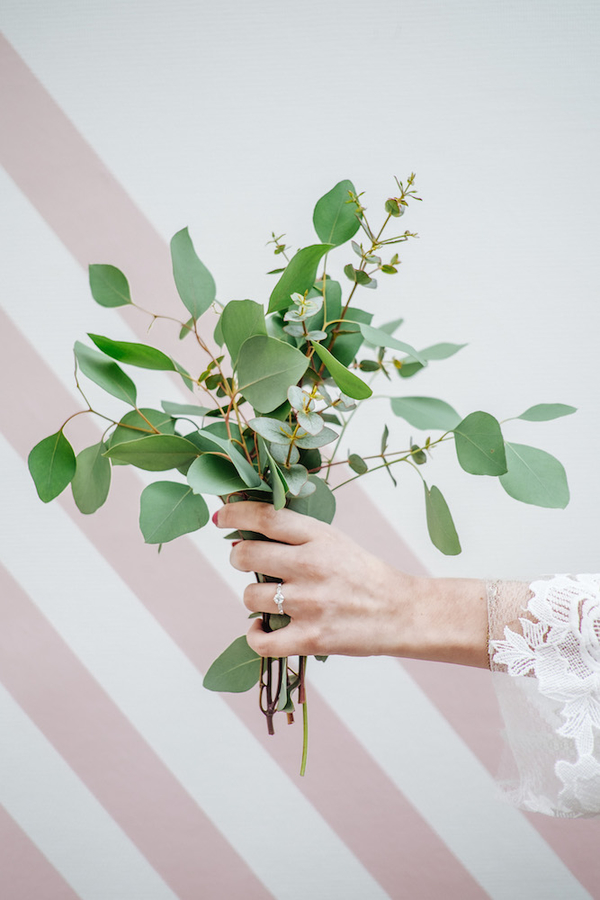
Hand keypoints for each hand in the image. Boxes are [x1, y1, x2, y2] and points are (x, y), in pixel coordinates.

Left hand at [215, 501, 488, 666]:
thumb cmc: (362, 575)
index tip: (222, 517)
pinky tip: (262, 628)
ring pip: (250, 597)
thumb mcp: (334, 541)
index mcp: (318, 537)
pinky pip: (261, 640)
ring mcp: (309, 603)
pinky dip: (255, 635)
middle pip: (246, 555)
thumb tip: (243, 535)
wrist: (400, 612)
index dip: (235, 514)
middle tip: (248, 562)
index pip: (265, 516)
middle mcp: (310, 566)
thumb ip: (295, 536)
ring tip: (269, 599)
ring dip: (252, 599)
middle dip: (239, 558)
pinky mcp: (310, 638)